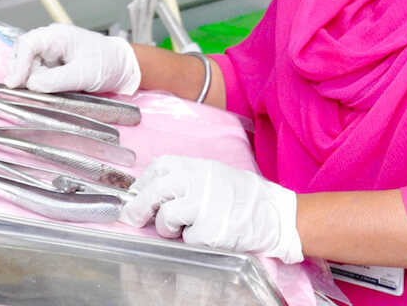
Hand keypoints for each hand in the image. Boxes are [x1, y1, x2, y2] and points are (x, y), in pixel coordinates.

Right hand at [4, 23, 141, 94]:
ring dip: (29, 80)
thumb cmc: (107, 64)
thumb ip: (55, 79)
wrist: (123, 69)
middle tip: (26, 91)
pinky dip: (37, 83)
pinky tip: (46, 90)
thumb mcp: (83, 74)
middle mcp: (50, 42)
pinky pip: (37, 74)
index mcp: (57, 36)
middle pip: (22, 54)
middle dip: (21, 73)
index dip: (17, 64)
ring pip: (27, 66)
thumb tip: (30, 84)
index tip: (14, 84)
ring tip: (45, 90)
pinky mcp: (53, 66)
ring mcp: (50, 54)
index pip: (27, 44)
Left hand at [120, 156, 302, 263]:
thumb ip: (183, 178)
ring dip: (168, 228)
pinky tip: (207, 233)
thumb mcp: (210, 173)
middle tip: (134, 218)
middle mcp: (195, 181)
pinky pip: (186, 239)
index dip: (142, 185)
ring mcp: (202, 206)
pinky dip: (192, 240)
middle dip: (138, 209)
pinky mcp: (208, 231)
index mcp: (194, 166)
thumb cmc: (239, 194)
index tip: (136, 196)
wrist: (272, 212)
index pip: (156, 169)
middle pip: (153, 194)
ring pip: (165, 219)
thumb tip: (149, 190)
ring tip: (185, 226)